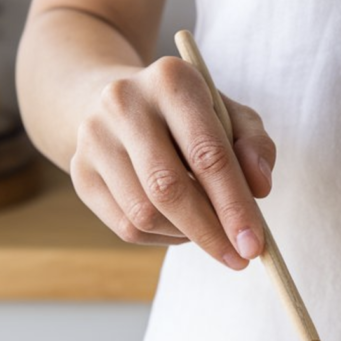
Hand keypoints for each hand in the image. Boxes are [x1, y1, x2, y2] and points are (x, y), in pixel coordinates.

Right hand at [69, 56, 275, 268]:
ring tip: (207, 229)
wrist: (121, 106)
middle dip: (210, 232)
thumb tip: (260, 189)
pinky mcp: (80, 173)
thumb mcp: (232, 118)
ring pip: (145, 214)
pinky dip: (163, 238)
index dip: (234, 206)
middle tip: (240, 259)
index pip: (207, 154)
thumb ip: (255, 147)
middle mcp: (124, 103)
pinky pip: (127, 228)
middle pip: (168, 188)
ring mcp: (94, 138)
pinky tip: (179, 225)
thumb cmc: (191, 119)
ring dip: (186, 235)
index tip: (254, 245)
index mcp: (171, 81)